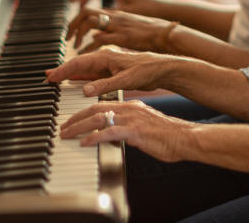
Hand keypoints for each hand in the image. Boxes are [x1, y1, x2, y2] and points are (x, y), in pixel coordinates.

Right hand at [45, 48, 175, 96]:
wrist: (163, 69)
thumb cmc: (147, 70)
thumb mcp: (126, 79)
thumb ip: (105, 85)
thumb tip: (85, 91)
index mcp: (106, 56)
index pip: (79, 63)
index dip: (63, 70)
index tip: (50, 77)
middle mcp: (105, 59)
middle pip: (78, 65)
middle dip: (62, 71)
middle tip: (47, 78)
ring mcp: (108, 66)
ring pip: (84, 70)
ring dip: (70, 75)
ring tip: (55, 79)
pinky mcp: (112, 72)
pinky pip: (92, 76)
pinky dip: (81, 79)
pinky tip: (74, 84)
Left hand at [60, 100, 195, 162]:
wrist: (185, 138)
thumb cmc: (168, 136)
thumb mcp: (144, 128)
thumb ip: (129, 127)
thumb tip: (116, 134)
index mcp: (131, 106)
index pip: (101, 104)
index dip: (83, 112)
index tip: (71, 120)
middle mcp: (130, 109)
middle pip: (95, 109)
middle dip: (75, 118)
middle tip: (63, 127)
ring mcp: (132, 119)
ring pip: (98, 118)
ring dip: (79, 127)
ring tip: (67, 134)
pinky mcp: (135, 131)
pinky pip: (109, 132)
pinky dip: (94, 137)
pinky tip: (84, 143)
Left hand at [68, 8, 175, 52]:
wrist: (166, 34)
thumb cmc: (149, 33)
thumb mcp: (127, 28)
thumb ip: (110, 31)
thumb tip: (95, 37)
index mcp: (115, 13)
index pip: (89, 10)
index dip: (76, 19)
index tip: (70, 31)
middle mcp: (114, 16)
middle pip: (85, 12)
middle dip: (72, 25)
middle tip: (66, 38)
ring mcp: (118, 25)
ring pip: (90, 22)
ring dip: (78, 33)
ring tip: (73, 46)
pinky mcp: (123, 36)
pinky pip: (100, 39)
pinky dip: (89, 46)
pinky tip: (84, 53)